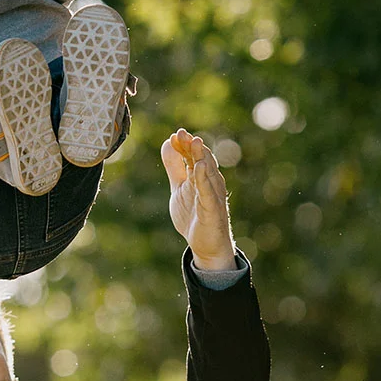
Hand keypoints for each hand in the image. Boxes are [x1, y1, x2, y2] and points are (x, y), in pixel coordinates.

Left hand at [161, 128, 236, 270]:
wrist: (206, 247)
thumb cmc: (194, 215)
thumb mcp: (179, 187)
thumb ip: (175, 167)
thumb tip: (168, 143)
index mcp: (199, 177)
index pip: (192, 156)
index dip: (184, 145)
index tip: (175, 135)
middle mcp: (209, 183)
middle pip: (201, 160)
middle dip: (192, 146)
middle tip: (182, 133)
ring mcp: (212, 196)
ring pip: (208, 173)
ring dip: (201, 157)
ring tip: (194, 142)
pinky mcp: (213, 209)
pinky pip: (208, 192)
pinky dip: (203, 179)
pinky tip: (198, 167)